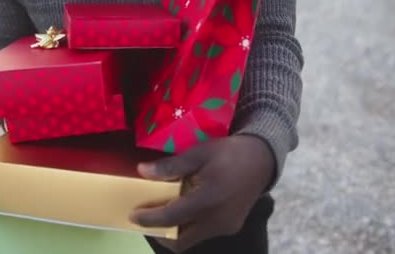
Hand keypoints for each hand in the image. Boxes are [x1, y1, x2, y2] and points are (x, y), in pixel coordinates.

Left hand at [130, 135, 274, 252]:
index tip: (132, 215)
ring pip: (192, 239)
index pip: (172, 218)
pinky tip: (182, 210)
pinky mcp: (230, 227)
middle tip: (144, 219)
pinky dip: (188, 227)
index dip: (149, 219)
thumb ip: (171, 166)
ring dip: (174, 232)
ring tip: (161, 214)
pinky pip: (203, 234)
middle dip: (159, 233)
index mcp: (208, 199)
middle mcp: (217, 219)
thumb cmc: (228, 153)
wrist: (262, 159)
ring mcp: (225, 226)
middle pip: (180, 240)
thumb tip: (142, 171)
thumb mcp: (198, 153)